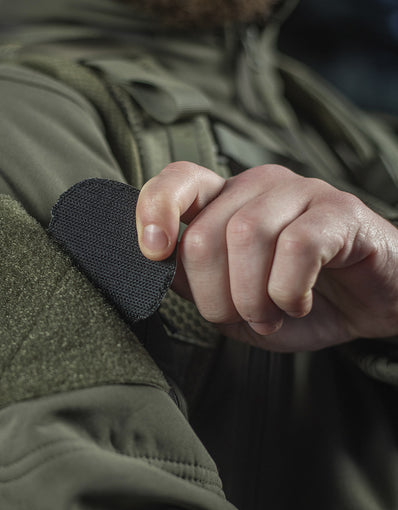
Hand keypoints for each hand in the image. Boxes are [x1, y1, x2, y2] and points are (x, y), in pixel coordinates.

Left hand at [136, 162, 397, 351]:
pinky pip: (297, 246)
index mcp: (225, 200)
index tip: (153, 253)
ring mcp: (300, 192)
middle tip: (239, 317)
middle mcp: (257, 186)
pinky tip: (297, 303)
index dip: (153, 211)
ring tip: (268, 315)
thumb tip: (159, 264)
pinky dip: (288, 290)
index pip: (177, 181)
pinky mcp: (339, 211)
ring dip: (250, 298)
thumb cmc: (291, 300)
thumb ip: (192, 280)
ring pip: (245, 235)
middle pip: (204, 234)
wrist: (366, 304)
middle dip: (212, 296)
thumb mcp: (230, 301)